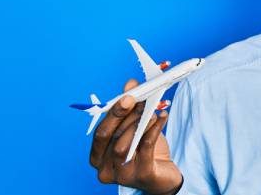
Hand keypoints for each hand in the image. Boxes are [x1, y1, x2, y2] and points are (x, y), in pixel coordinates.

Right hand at [90, 79, 182, 194]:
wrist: (162, 175)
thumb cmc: (144, 152)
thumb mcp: (135, 128)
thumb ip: (130, 107)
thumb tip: (131, 84)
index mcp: (98, 156)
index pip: (100, 132)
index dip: (112, 113)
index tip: (127, 96)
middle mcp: (105, 168)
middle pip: (109, 138)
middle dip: (123, 115)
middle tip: (139, 99)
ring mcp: (122, 175)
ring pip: (124, 144)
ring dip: (139, 123)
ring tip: (153, 110)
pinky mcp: (142, 176)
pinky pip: (145, 148)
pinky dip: (154, 129)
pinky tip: (162, 118)